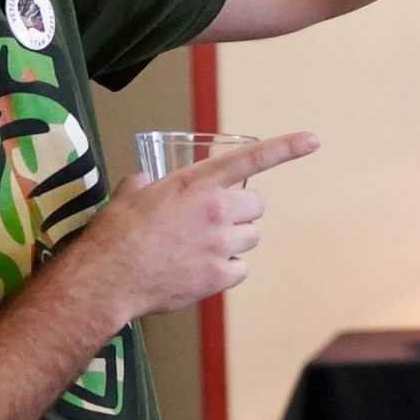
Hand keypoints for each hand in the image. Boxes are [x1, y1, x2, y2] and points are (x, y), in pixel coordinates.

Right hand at [78, 133, 319, 321]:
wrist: (106, 279)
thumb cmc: (114, 235)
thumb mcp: (130, 193)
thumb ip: (149, 182)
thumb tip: (149, 181)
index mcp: (197, 183)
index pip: (251, 159)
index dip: (286, 148)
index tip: (313, 140)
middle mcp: (216, 210)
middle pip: (256, 206)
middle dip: (241, 212)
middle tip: (214, 221)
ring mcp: (221, 244)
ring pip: (252, 237)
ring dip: (235, 240)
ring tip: (201, 247)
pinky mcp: (221, 276)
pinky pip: (242, 268)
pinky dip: (227, 269)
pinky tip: (201, 268)